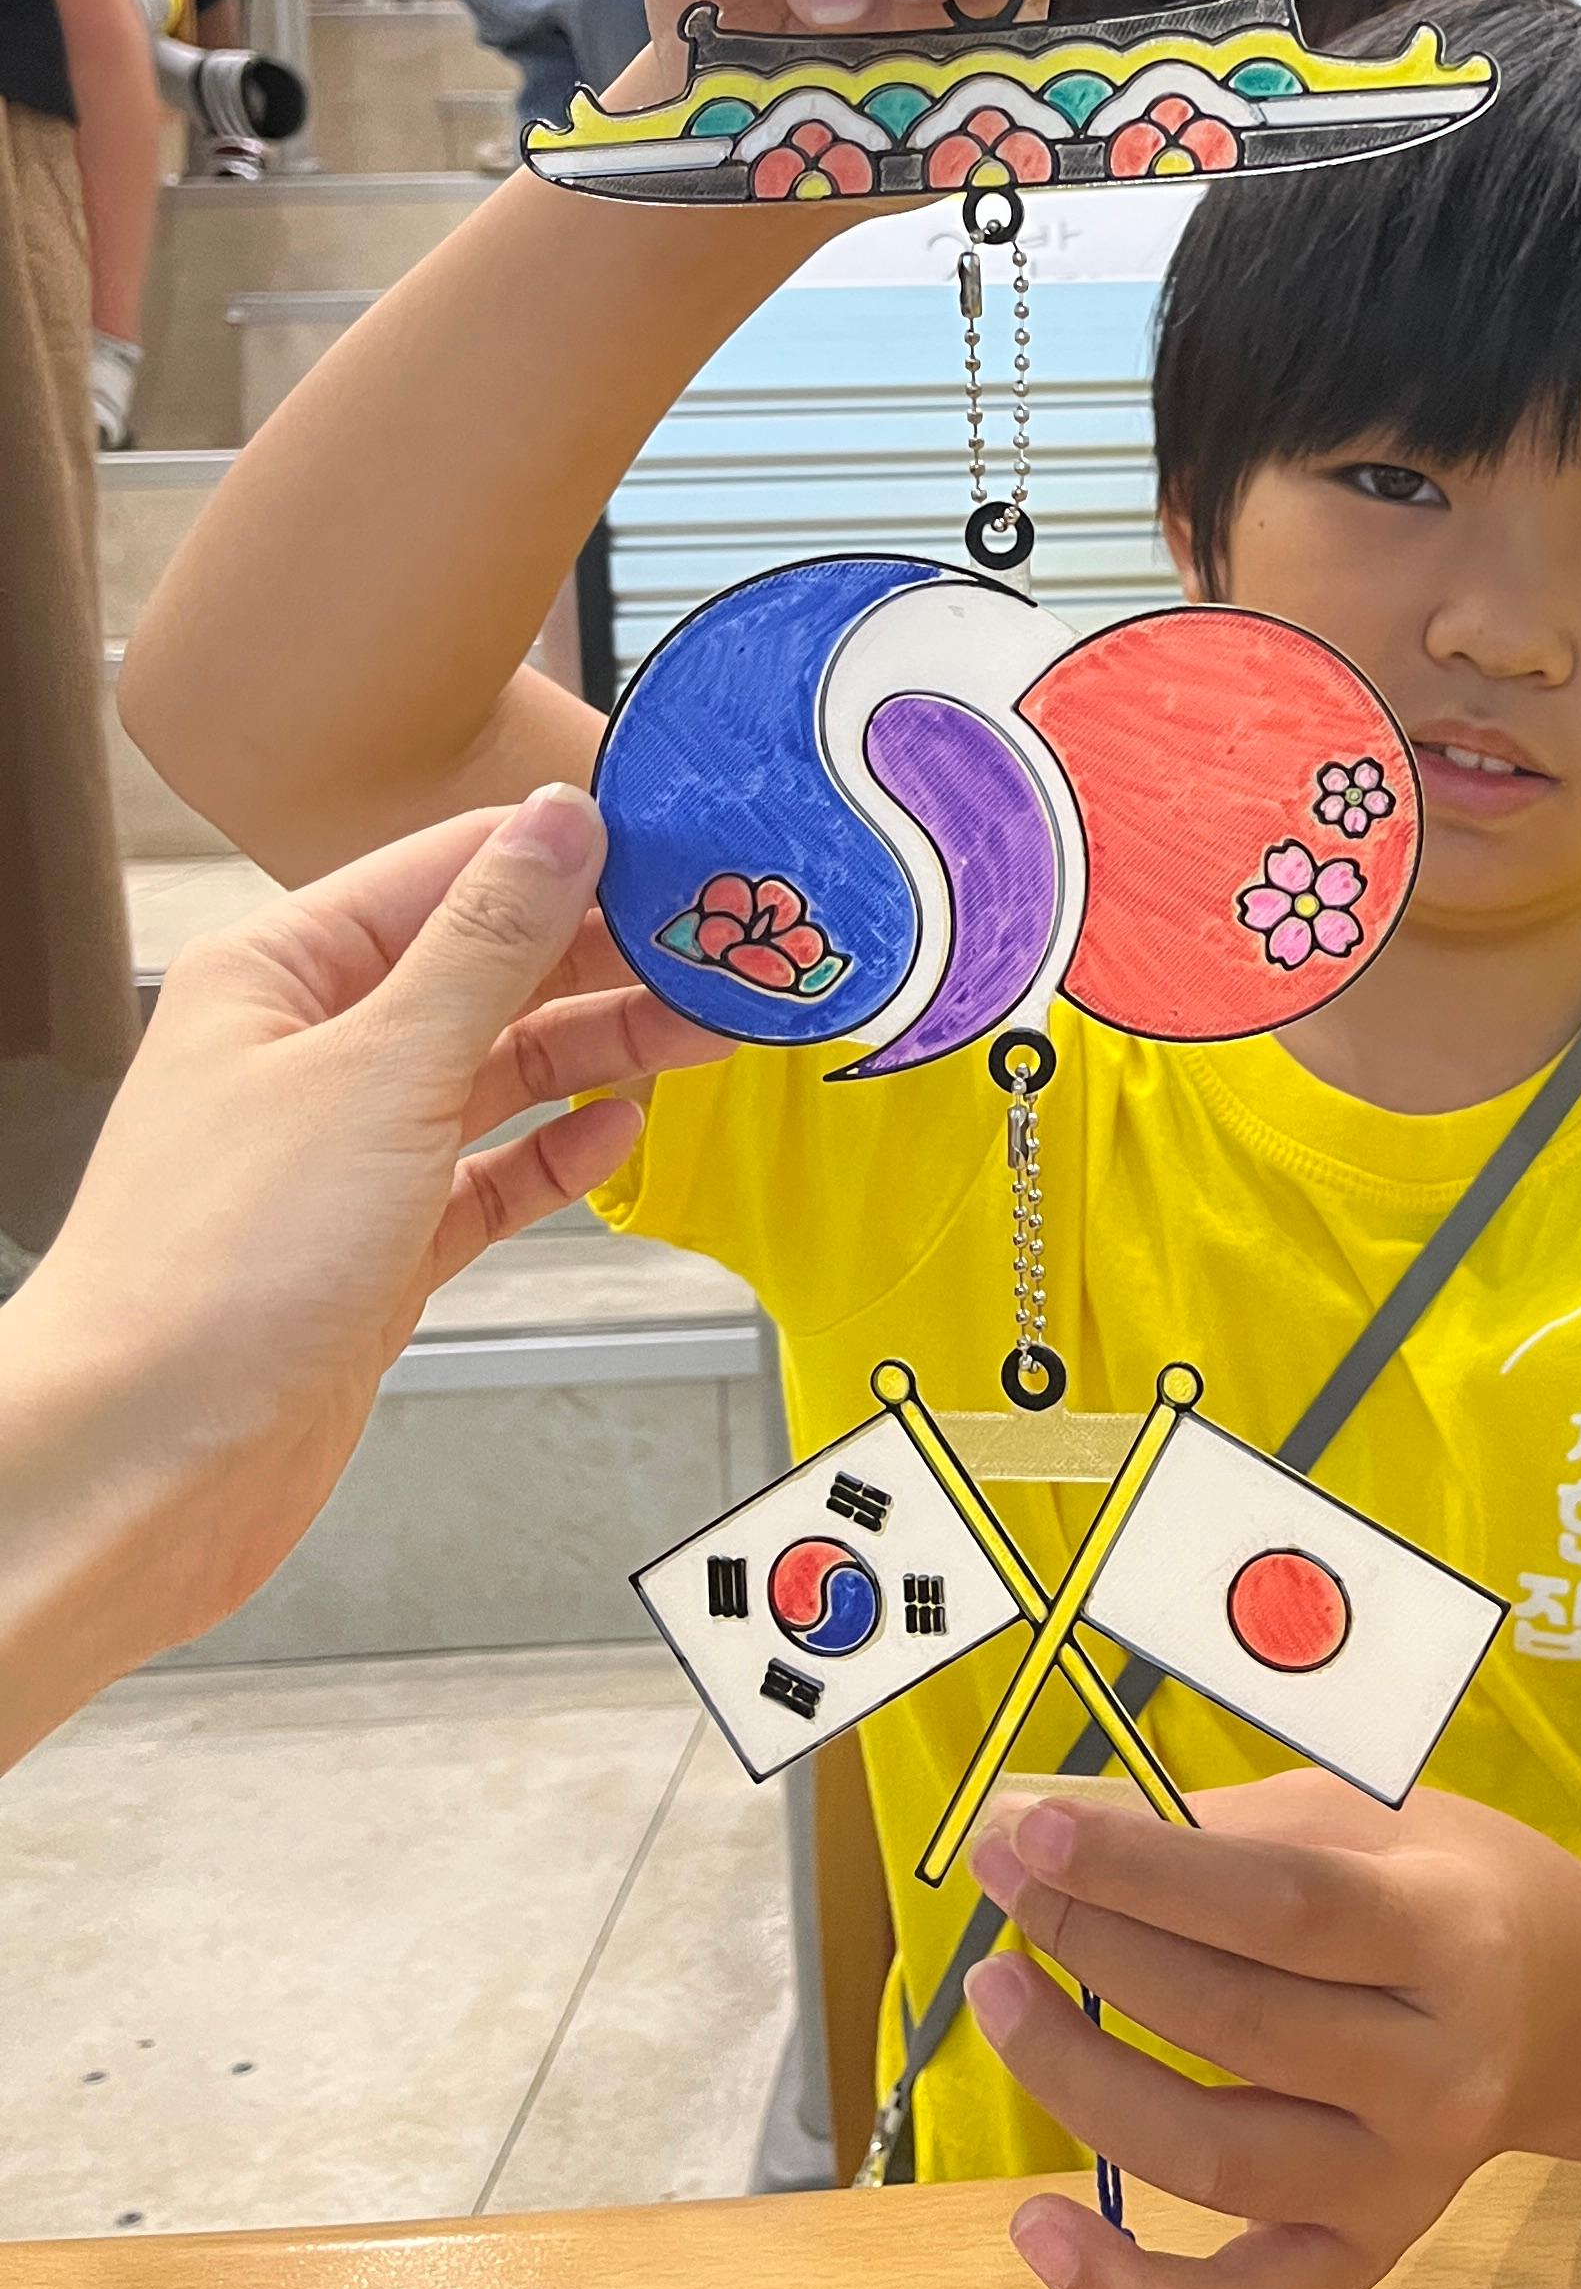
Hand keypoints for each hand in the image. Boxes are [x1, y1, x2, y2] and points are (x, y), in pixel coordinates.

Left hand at [8, 791, 728, 1690]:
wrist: (146, 1470)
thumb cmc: (225, 1262)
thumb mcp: (379, 1072)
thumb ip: (486, 944)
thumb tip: (563, 819)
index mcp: (284, 973)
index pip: (450, 872)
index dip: (571, 859)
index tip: (689, 859)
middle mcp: (314, 1049)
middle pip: (486, 971)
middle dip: (604, 960)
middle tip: (727, 958)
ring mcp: (350, 1152)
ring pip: (500, 1072)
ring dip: (600, 1053)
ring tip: (705, 1037)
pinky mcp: (381, 1247)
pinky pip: (490, 1177)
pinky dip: (558, 1156)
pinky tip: (620, 1136)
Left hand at [966, 1772, 1580, 2288]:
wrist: (1569, 2009)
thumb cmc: (1448, 1888)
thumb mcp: (1371, 1816)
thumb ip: (1231, 1830)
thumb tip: (1062, 1833)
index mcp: (1451, 1936)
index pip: (1282, 1906)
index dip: (1146, 1870)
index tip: (1032, 1830)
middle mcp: (1439, 2075)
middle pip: (1237, 2023)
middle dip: (1095, 1944)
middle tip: (1007, 1886)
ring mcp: (1402, 2186)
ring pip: (1212, 2156)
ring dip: (1078, 2078)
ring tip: (999, 1992)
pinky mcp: (1362, 2263)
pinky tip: (1033, 2226)